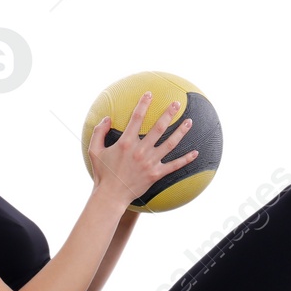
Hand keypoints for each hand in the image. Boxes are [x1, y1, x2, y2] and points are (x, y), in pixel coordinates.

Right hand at [87, 91, 197, 206]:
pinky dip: (186, 159)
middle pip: (159, 127)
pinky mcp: (156, 174)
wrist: (111, 196)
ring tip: (189, 121)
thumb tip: (107, 118)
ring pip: (170, 143)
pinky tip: (195, 153)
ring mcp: (150, 162)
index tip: (150, 94)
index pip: (137, 117)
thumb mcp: (94, 151)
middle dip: (168, 113)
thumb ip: (98, 132)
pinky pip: (174, 165)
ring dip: (181, 131)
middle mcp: (140, 150)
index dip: (144, 104)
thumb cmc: (102, 173)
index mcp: (126, 142)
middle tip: (177, 103)